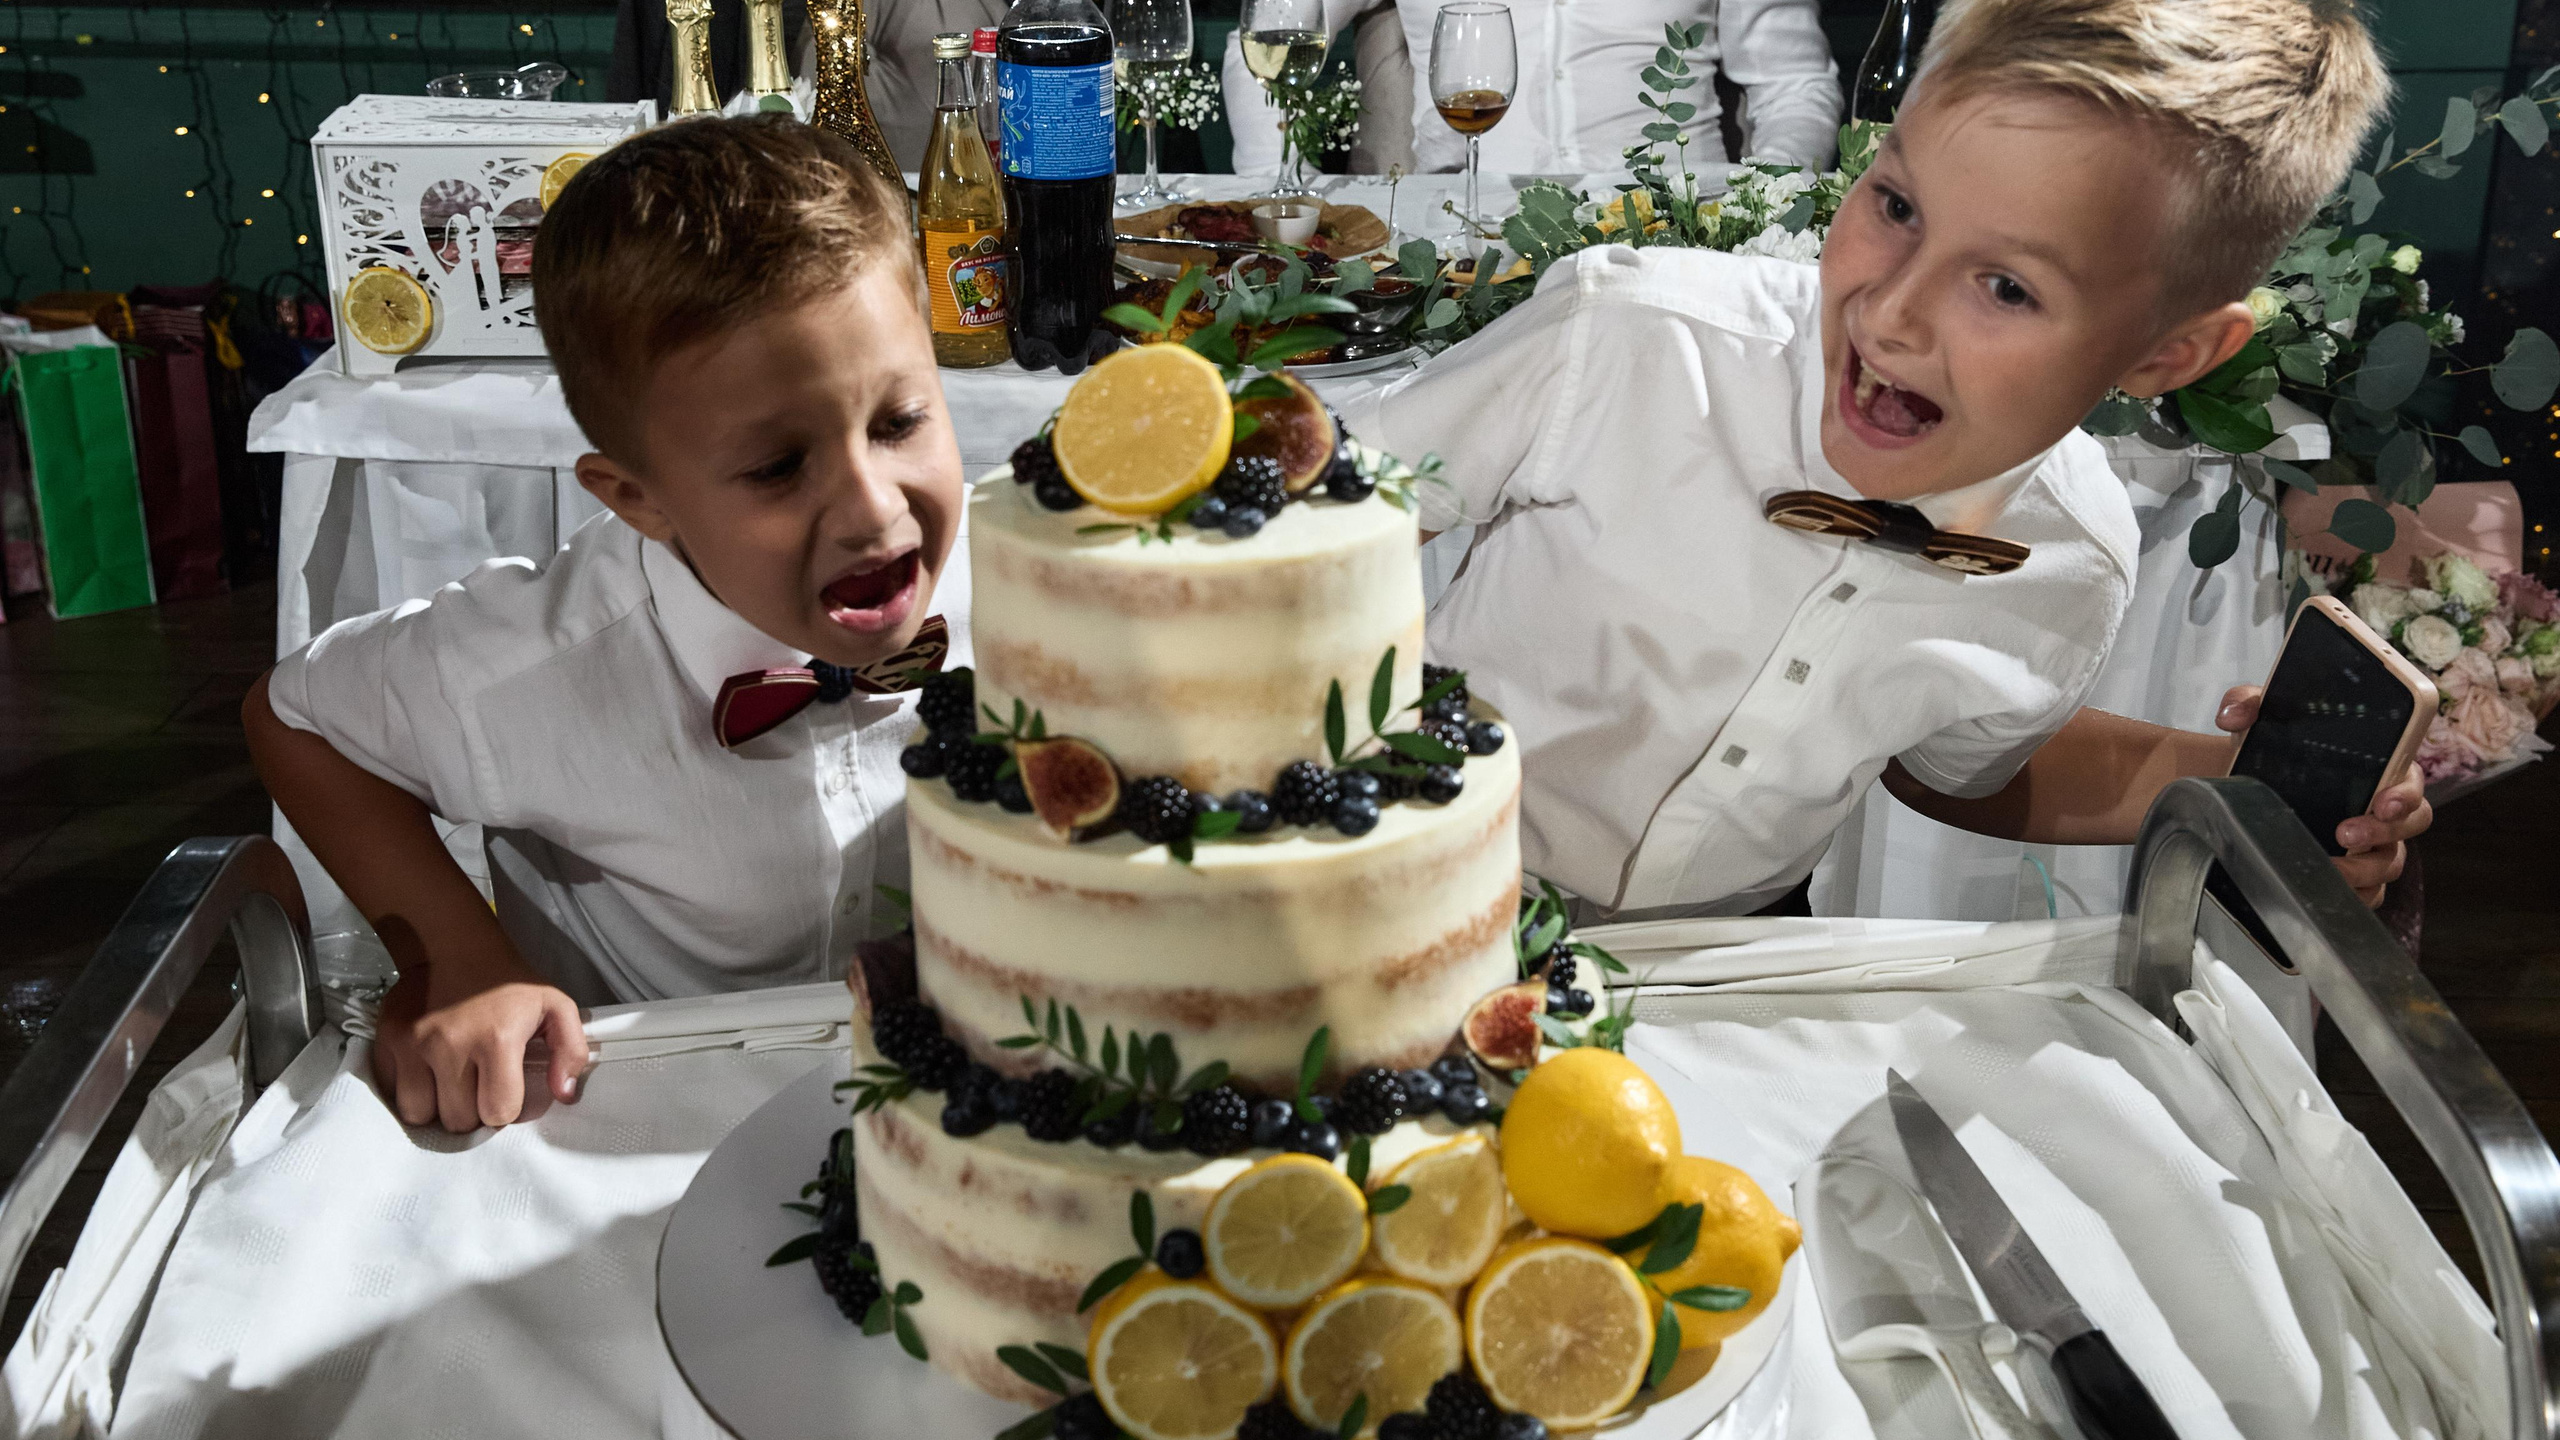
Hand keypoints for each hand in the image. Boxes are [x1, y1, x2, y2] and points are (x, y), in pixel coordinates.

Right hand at [372, 957, 589, 1131]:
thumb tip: (563, 1094)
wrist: (454, 947)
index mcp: (497, 1040)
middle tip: (478, 1086)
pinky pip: (393, 1094)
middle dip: (472, 1111)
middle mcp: (450, 1045)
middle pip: (459, 1120)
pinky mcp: (387, 1041)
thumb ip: (570, 1051)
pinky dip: (410, 1092)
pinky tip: (427, 1074)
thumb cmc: (508, 984)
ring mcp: (413, 1044)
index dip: (506, 1108)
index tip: (506, 1091)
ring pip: (420, 1114)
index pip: (498, 1112)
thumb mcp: (555, 1006)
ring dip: (437, 1107)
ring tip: (451, 1084)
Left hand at [2216, 685, 2431, 906]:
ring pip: (2390, 864)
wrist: (2246, 784)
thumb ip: (2249, 703)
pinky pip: (2369, 894)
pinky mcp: (2352, 873)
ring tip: (2329, 866)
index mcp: (2378, 769)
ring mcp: (2371, 844)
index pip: (2411, 782)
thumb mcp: (2262, 721)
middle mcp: (2381, 808)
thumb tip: (2232, 714)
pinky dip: (2354, 896)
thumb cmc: (2273, 750)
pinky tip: (2324, 892)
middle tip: (2345, 832)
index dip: (2407, 794)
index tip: (2385, 801)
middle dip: (2385, 831)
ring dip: (2364, 869)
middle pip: (2411, 825)